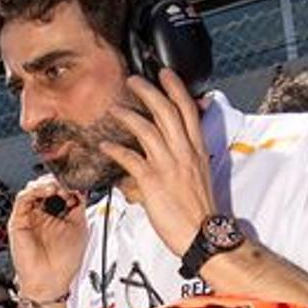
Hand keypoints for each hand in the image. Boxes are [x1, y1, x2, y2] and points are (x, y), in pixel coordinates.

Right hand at [8, 174, 87, 299]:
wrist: (50, 281)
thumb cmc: (63, 262)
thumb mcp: (80, 229)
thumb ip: (79, 207)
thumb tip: (80, 188)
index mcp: (57, 216)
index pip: (59, 191)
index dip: (67, 184)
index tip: (76, 184)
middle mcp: (42, 214)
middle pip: (45, 187)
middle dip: (56, 181)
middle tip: (66, 184)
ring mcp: (30, 216)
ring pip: (33, 189)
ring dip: (46, 183)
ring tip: (57, 187)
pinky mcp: (18, 220)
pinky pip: (23, 199)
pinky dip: (34, 190)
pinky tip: (46, 191)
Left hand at [99, 68, 215, 255]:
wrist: (202, 234)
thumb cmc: (200, 210)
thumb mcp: (200, 175)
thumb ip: (186, 156)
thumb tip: (173, 149)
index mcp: (196, 150)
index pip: (188, 110)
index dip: (176, 88)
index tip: (165, 73)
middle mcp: (183, 153)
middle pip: (166, 111)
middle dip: (148, 91)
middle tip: (133, 80)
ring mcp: (168, 166)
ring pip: (147, 129)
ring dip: (128, 115)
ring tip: (114, 108)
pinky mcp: (153, 181)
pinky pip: (130, 159)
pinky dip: (115, 150)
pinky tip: (105, 146)